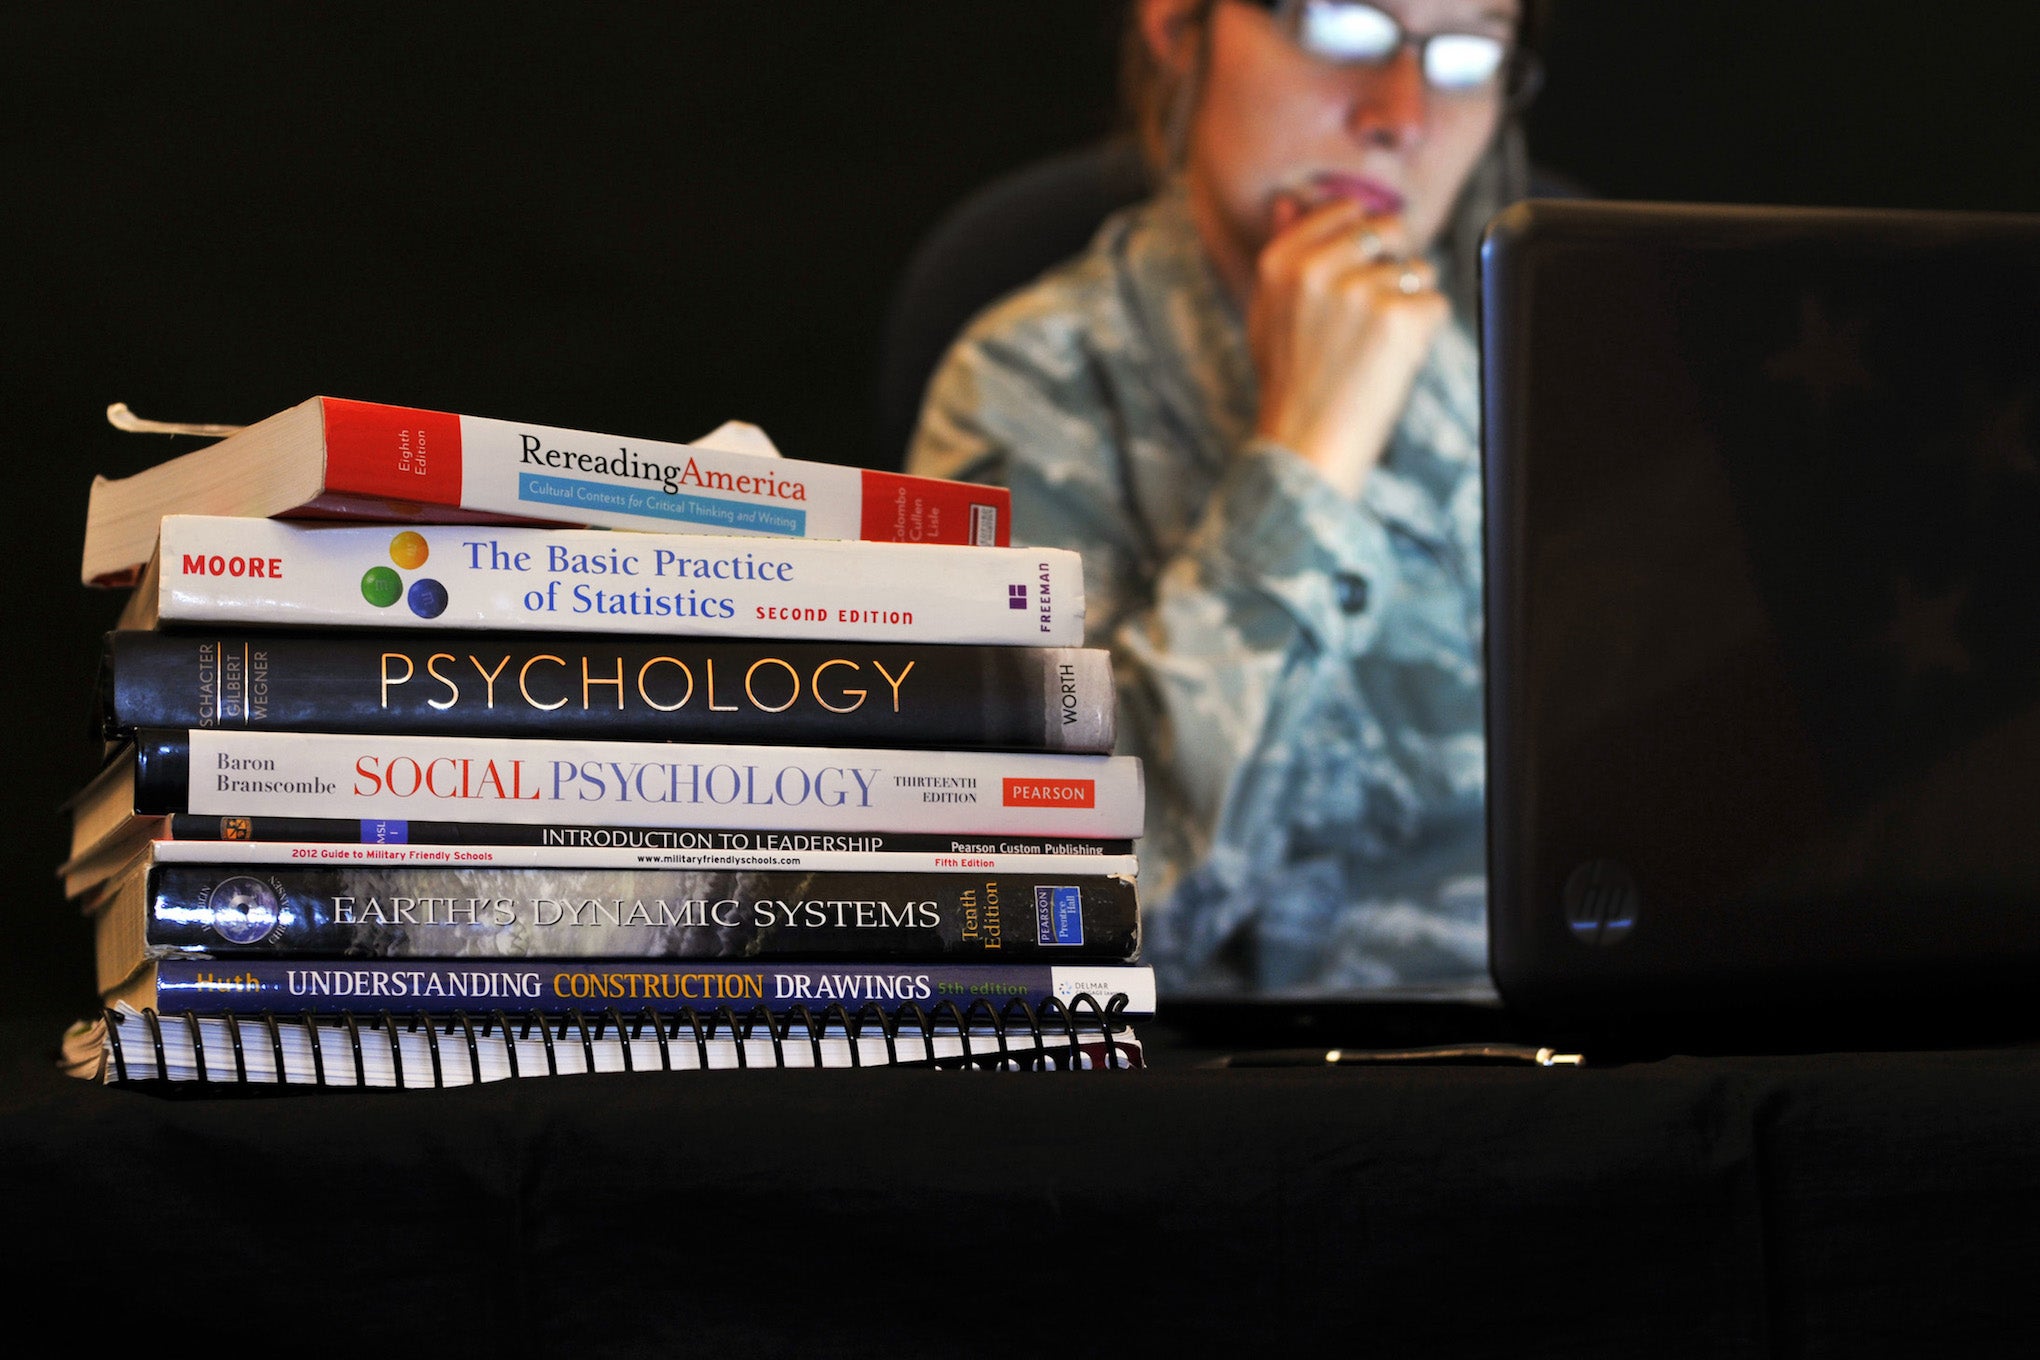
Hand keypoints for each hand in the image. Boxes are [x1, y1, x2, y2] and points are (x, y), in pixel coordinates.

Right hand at [1246, 196, 1449, 497]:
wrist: (1306, 444)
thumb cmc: (1290, 381)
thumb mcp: (1267, 312)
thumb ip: (1282, 253)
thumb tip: (1289, 200)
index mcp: (1282, 261)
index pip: (1346, 212)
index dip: (1365, 241)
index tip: (1361, 272)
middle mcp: (1317, 268)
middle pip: (1391, 230)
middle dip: (1395, 266)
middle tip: (1374, 315)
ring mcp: (1359, 291)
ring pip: (1419, 270)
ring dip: (1411, 306)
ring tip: (1377, 347)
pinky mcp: (1397, 317)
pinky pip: (1436, 305)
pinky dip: (1425, 335)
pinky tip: (1393, 361)